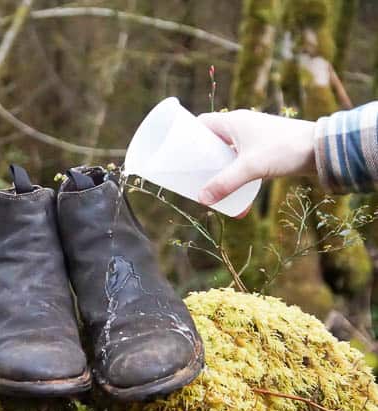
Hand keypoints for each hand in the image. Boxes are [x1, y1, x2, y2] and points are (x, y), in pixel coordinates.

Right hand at [197, 110, 316, 213]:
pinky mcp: (265, 150)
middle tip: (192, 176)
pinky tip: (237, 196)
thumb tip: (201, 199)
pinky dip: (237, 176)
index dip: (187, 136)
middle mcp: (241, 127)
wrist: (322, 149)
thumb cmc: (285, 149)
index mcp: (232, 121)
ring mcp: (254, 138)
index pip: (201, 123)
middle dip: (202, 160)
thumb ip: (225, 183)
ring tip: (211, 188)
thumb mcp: (251, 167)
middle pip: (212, 141)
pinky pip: (242, 162)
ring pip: (227, 153)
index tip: (178, 153)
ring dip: (220, 170)